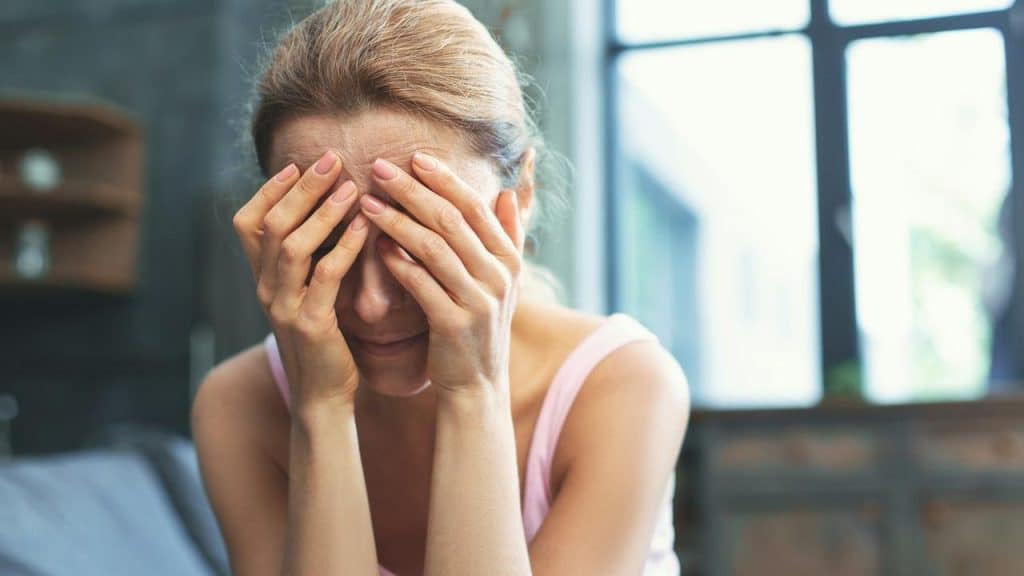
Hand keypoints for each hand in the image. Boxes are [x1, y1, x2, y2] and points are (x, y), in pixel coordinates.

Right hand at [232, 151, 369, 408]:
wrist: (323, 395)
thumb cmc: (323, 339)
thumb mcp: (306, 294)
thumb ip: (307, 259)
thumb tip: (326, 210)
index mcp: (262, 278)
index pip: (247, 222)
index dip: (269, 190)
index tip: (298, 164)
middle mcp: (265, 288)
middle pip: (272, 224)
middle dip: (302, 188)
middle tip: (331, 158)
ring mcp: (283, 306)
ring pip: (292, 245)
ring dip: (323, 211)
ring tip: (351, 186)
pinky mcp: (310, 324)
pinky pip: (324, 276)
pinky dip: (344, 247)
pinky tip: (364, 226)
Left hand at [357, 152, 524, 392]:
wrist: (477, 383)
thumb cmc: (479, 323)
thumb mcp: (503, 280)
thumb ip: (508, 234)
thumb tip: (511, 190)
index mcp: (508, 259)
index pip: (474, 206)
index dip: (444, 179)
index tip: (413, 157)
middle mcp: (498, 277)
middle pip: (451, 220)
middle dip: (413, 190)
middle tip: (380, 168)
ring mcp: (478, 301)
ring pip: (433, 248)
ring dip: (397, 221)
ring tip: (367, 202)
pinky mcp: (454, 325)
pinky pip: (421, 285)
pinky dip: (398, 263)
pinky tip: (376, 246)